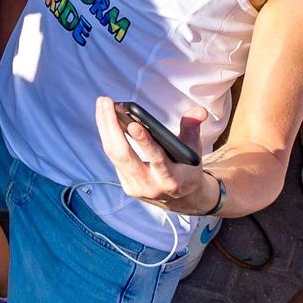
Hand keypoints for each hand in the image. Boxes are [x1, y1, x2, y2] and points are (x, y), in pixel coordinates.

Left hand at [92, 96, 212, 213]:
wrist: (183, 200)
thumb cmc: (188, 168)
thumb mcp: (194, 150)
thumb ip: (193, 128)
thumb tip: (199, 111)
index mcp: (172, 179)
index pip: (157, 160)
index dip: (145, 143)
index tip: (134, 124)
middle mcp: (151, 186)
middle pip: (125, 156)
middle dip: (112, 127)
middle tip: (106, 102)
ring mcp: (136, 187)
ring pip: (114, 155)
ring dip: (106, 127)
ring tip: (103, 103)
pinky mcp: (126, 185)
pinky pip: (113, 158)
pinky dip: (108, 136)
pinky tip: (105, 117)